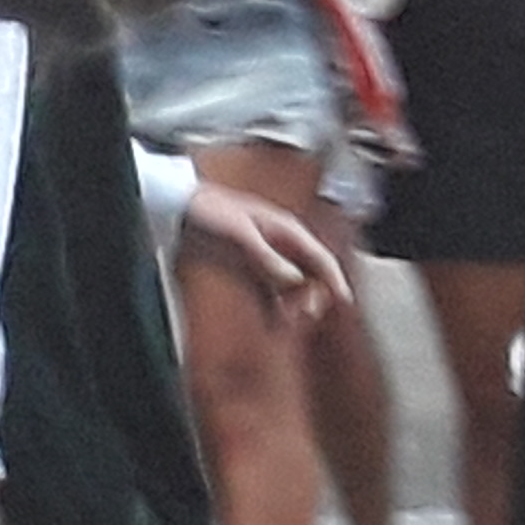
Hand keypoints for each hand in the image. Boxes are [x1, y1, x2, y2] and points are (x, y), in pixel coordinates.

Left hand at [180, 187, 353, 326]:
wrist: (180, 204)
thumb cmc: (210, 208)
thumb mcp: (241, 234)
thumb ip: (267, 258)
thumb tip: (294, 280)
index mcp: (286, 229)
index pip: (321, 257)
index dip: (335, 280)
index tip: (344, 301)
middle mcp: (281, 242)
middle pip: (311, 274)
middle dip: (313, 295)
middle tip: (303, 314)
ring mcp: (267, 254)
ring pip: (293, 285)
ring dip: (294, 303)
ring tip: (288, 320)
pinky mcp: (250, 265)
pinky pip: (270, 289)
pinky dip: (275, 305)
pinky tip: (274, 320)